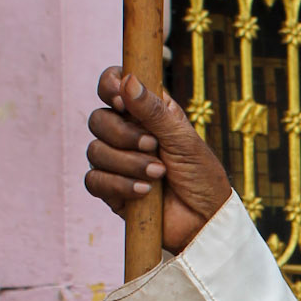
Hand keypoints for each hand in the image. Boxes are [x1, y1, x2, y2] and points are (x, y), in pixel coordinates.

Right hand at [85, 68, 232, 253]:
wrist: (205, 220)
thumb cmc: (201, 175)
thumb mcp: (183, 139)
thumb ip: (154, 110)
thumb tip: (127, 80)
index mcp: (145, 112)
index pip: (113, 85)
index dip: (110, 87)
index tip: (122, 101)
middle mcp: (127, 133)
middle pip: (98, 119)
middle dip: (124, 134)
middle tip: (154, 146)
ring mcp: (116, 161)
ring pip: (95, 150)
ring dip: (128, 163)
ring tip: (159, 173)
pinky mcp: (111, 189)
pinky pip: (95, 180)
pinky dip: (119, 184)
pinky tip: (145, 191)